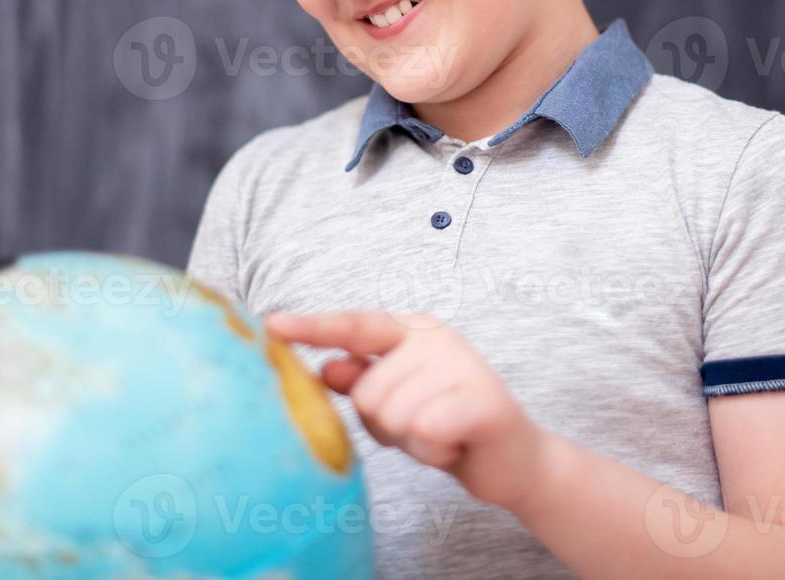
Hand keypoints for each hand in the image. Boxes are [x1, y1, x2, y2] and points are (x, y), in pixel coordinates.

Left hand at [264, 310, 546, 511]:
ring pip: (392, 416)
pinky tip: (454, 445)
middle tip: (420, 426)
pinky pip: (423, 432)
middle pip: (365, 393)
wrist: (512, 459)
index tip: (272, 324)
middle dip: (384, 426)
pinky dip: (432, 452)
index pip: (354, 326)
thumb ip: (362, 380)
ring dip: (409, 442)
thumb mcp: (396, 402)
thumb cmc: (444, 424)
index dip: (313, 327)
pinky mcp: (482, 399)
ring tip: (438, 435)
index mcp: (413, 329)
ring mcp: (462, 365)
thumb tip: (325, 367)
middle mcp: (436, 339)